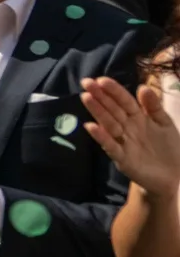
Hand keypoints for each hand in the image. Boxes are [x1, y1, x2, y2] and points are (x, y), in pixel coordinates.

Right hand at [83, 76, 179, 197]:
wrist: (174, 176)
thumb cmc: (169, 148)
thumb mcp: (165, 124)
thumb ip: (154, 106)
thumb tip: (142, 86)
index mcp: (138, 117)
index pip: (124, 100)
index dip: (114, 90)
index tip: (101, 80)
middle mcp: (127, 127)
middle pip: (112, 109)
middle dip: (99, 96)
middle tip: (86, 83)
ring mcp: (123, 141)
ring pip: (109, 123)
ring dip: (97, 111)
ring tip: (86, 97)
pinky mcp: (122, 158)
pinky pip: (111, 146)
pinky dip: (101, 137)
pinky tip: (91, 126)